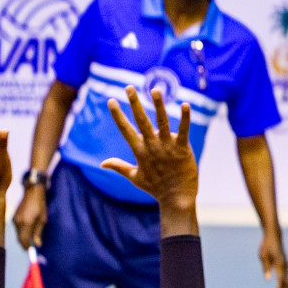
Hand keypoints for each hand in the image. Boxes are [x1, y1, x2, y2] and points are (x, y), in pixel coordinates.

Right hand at [13, 185, 46, 248]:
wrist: (31, 192)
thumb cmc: (40, 205)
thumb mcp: (42, 220)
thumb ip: (38, 233)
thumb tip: (37, 245)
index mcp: (26, 223)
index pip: (23, 240)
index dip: (26, 247)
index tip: (30, 251)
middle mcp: (18, 222)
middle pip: (19, 238)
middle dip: (24, 244)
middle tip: (30, 247)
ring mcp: (14, 219)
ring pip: (18, 233)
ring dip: (24, 237)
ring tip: (32, 237)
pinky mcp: (13, 217)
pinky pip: (17, 228)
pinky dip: (22, 231)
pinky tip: (29, 228)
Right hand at [104, 86, 198, 226]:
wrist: (177, 199)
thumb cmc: (156, 188)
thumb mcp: (135, 177)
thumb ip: (119, 167)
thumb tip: (102, 163)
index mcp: (140, 151)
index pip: (126, 129)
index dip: (118, 115)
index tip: (111, 100)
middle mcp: (152, 146)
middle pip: (141, 121)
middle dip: (135, 103)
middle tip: (129, 87)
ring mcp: (168, 147)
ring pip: (162, 122)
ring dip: (159, 106)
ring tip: (155, 90)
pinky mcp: (183, 149)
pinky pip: (184, 131)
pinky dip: (185, 118)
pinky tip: (185, 105)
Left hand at [260, 230, 287, 287]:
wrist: (275, 236)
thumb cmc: (267, 246)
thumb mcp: (263, 256)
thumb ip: (266, 267)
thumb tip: (267, 279)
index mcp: (279, 265)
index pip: (280, 281)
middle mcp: (285, 266)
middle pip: (287, 284)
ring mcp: (286, 266)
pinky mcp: (285, 265)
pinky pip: (286, 278)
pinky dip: (285, 286)